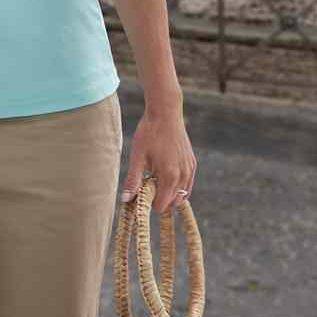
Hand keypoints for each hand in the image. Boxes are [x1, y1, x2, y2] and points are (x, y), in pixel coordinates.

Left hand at [121, 102, 197, 218]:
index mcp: (169, 175)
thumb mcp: (138, 156)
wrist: (166, 112)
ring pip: (182, 195)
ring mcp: (190, 169)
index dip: (150, 203)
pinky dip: (178, 186)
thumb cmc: (149, 132)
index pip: (162, 205)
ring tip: (156, 179)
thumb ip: (133, 180)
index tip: (141, 192)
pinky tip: (166, 176)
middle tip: (147, 184)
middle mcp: (183, 175)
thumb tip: (125, 199)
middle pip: (172, 202)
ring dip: (169, 193)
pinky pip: (187, 184)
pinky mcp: (192, 163)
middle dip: (160, 198)